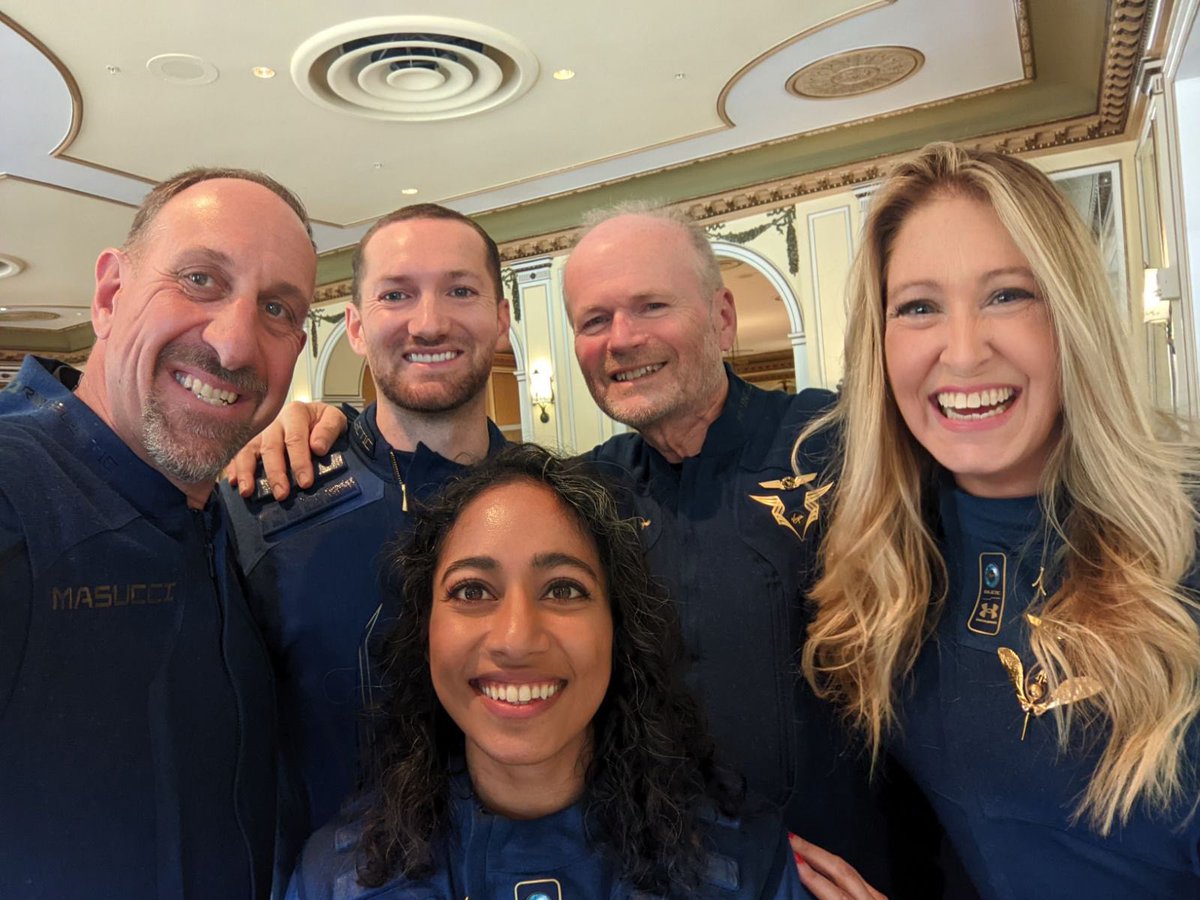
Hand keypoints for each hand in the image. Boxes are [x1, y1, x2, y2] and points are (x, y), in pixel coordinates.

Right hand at [225, 401, 347, 499]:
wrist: (314, 417)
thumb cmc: (323, 421)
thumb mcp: (334, 419)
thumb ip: (329, 430)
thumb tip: (317, 447)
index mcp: (296, 413)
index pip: (296, 439)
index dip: (300, 462)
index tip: (305, 482)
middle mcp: (275, 422)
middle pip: (271, 447)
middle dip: (275, 473)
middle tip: (282, 494)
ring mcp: (261, 432)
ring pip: (249, 450)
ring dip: (247, 472)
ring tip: (247, 491)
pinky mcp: (252, 442)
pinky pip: (239, 453)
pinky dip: (234, 467)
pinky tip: (233, 482)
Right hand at [789, 834, 886, 899]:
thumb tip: (798, 889)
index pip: (834, 891)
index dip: (812, 876)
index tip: (793, 858)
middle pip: (842, 871)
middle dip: (813, 853)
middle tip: (790, 838)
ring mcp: (878, 898)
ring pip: (849, 868)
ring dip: (821, 854)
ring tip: (799, 843)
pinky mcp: (879, 897)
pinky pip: (855, 875)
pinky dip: (835, 864)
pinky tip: (821, 858)